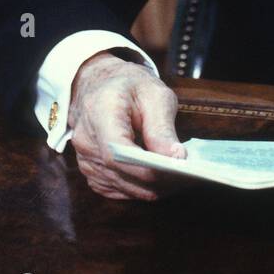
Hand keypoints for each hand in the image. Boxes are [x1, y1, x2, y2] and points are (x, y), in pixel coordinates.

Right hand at [68, 52, 186, 200]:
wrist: (100, 84)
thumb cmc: (130, 85)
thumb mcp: (154, 94)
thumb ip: (162, 127)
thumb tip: (176, 158)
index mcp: (99, 111)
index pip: (117, 151)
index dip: (145, 167)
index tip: (175, 170)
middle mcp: (86, 139)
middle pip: (119, 173)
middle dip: (156, 180)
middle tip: (190, 178)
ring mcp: (84, 159)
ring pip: (120, 186)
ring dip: (150, 188)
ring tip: (180, 180)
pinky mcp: (91, 172)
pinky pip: (117, 189)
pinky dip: (139, 188)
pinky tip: (160, 181)